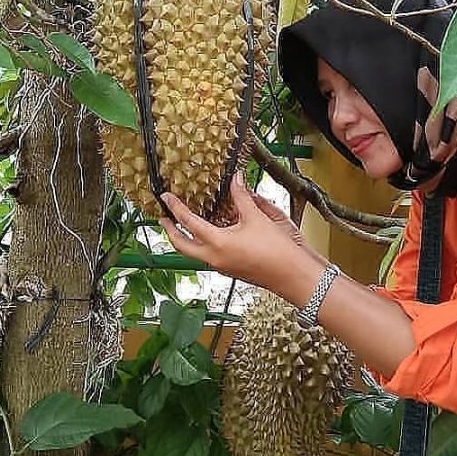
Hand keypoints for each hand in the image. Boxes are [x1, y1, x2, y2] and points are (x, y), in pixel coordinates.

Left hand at [159, 175, 305, 289]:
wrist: (293, 275)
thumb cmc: (278, 250)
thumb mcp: (258, 218)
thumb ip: (243, 197)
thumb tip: (236, 180)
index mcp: (217, 243)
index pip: (188, 223)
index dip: (175, 208)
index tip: (166, 198)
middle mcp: (214, 258)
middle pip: (182, 246)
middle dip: (170, 231)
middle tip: (164, 218)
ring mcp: (221, 266)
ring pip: (193, 253)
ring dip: (185, 239)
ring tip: (183, 226)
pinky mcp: (230, 269)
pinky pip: (208, 256)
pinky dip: (201, 244)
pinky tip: (210, 235)